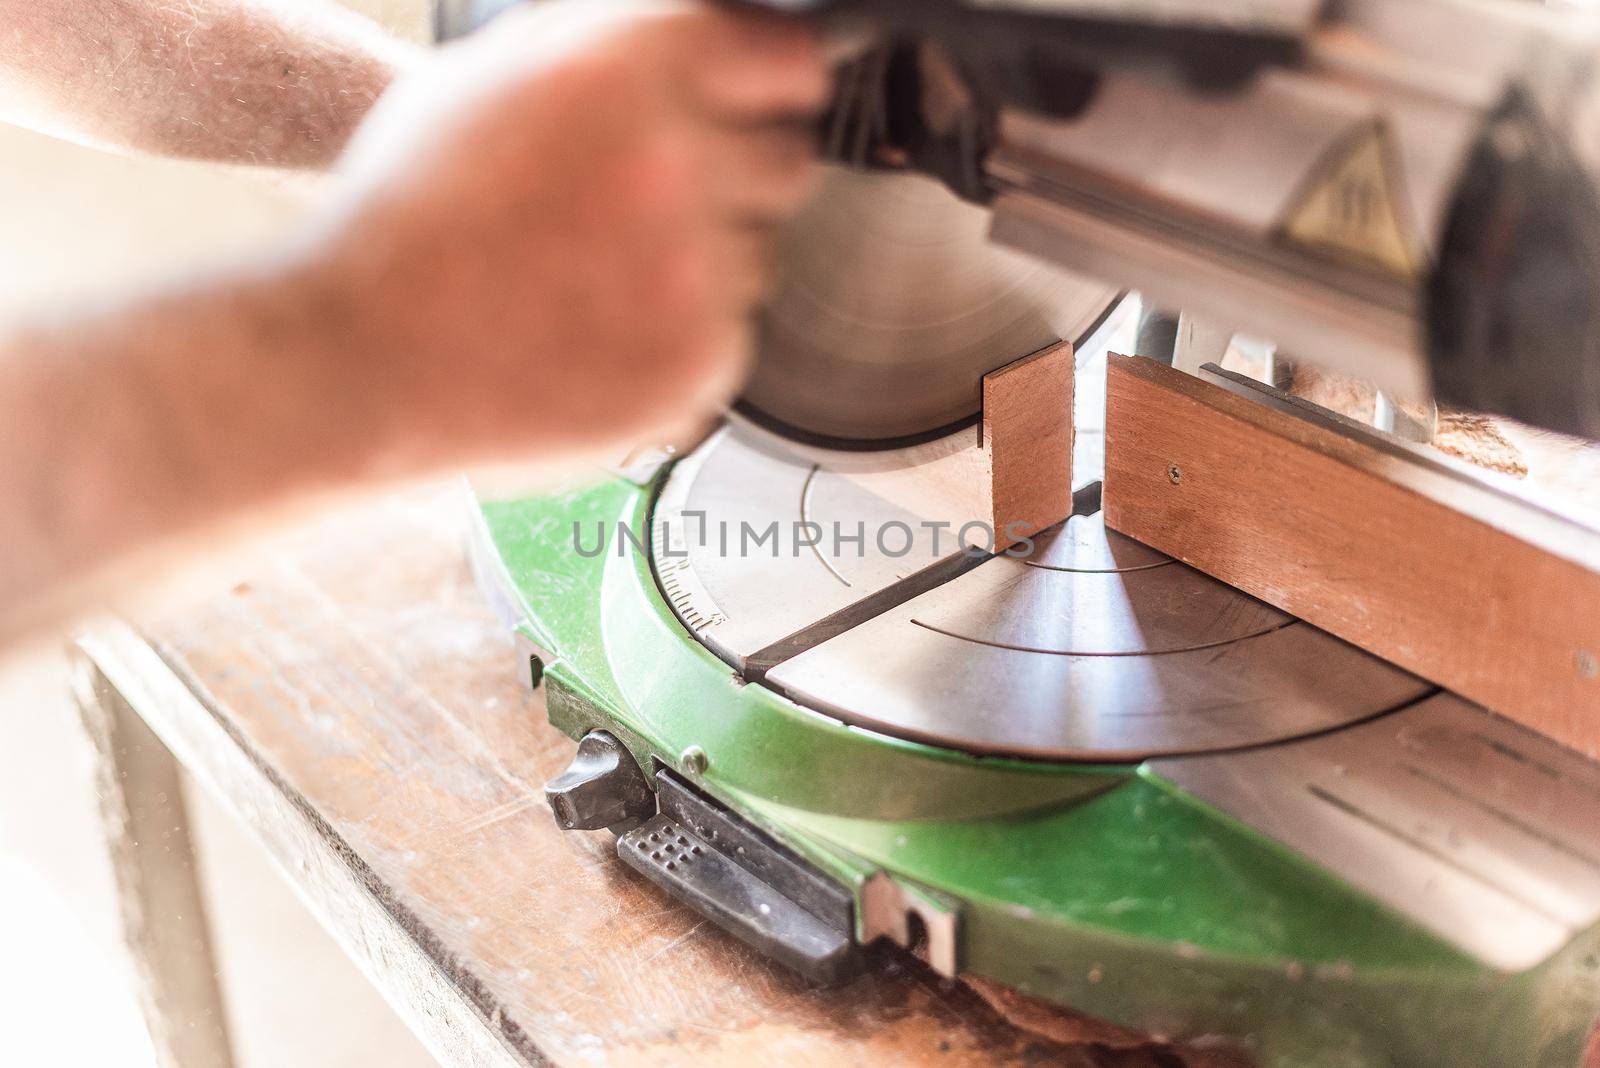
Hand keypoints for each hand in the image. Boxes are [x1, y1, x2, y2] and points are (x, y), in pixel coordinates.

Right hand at [311, 0, 827, 474]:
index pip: (790, 60)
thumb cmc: (411, 216)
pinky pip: (733, 332)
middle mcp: (678, 161)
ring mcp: (696, 271)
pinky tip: (601, 330)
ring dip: (707, 260)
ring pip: (760, 253)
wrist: (365, 356)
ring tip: (602, 277)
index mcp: (630, 66)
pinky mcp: (699, 360)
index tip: (760, 105)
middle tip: (656, 203)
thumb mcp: (487, 76)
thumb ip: (605, 42)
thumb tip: (702, 34)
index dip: (771, 84)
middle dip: (739, 174)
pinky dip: (684, 334)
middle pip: (790, 160)